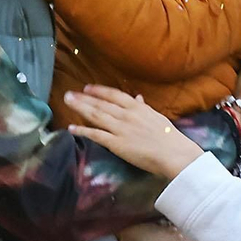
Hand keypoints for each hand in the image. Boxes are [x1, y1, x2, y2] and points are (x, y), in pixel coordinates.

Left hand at [65, 86, 203, 179]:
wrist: (173, 153)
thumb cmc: (169, 136)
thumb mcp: (157, 117)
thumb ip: (144, 107)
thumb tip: (138, 98)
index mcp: (138, 108)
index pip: (114, 95)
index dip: (99, 91)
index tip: (87, 87)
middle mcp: (126, 115)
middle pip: (101, 104)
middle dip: (83, 98)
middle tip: (68, 94)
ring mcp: (120, 129)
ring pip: (96, 116)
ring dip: (80, 108)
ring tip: (67, 102)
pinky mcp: (116, 144)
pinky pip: (96, 135)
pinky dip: (83, 131)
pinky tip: (71, 128)